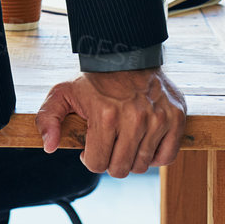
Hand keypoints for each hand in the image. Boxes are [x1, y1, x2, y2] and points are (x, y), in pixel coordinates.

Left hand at [36, 67, 185, 175]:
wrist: (126, 54)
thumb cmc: (94, 79)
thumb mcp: (63, 93)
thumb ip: (48, 119)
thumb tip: (50, 146)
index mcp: (106, 115)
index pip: (97, 164)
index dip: (90, 158)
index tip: (91, 146)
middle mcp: (135, 119)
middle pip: (121, 169)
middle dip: (110, 161)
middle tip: (108, 143)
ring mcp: (158, 119)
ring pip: (143, 165)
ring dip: (132, 158)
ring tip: (125, 140)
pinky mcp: (176, 118)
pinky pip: (167, 157)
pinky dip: (155, 156)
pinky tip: (144, 142)